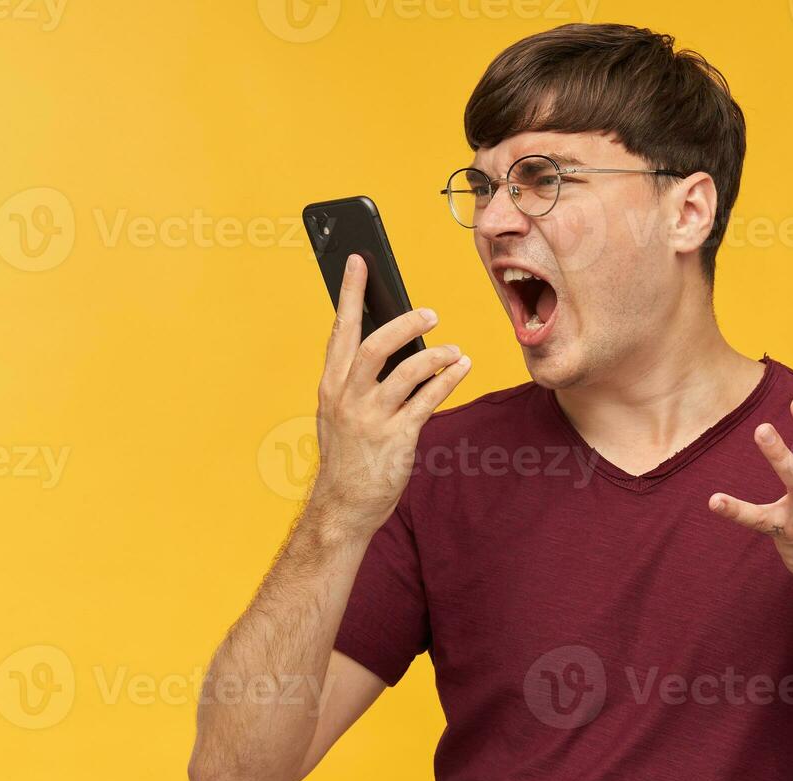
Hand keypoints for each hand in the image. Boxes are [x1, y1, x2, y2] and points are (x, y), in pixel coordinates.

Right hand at [308, 254, 470, 535]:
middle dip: (404, 323)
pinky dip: (447, 380)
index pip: (340, 331)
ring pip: (405, 371)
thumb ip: (357, 379)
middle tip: (431, 313)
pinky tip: (461, 368)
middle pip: (374, 345)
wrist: (343, 507)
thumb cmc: (348, 456)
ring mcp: (370, 419)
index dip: (350, 294)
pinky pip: (426, 401)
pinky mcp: (395, 439)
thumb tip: (392, 344)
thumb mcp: (340, 413)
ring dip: (435, 354)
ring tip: (455, 349)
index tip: (358, 262)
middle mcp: (346, 398)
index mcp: (331, 386)